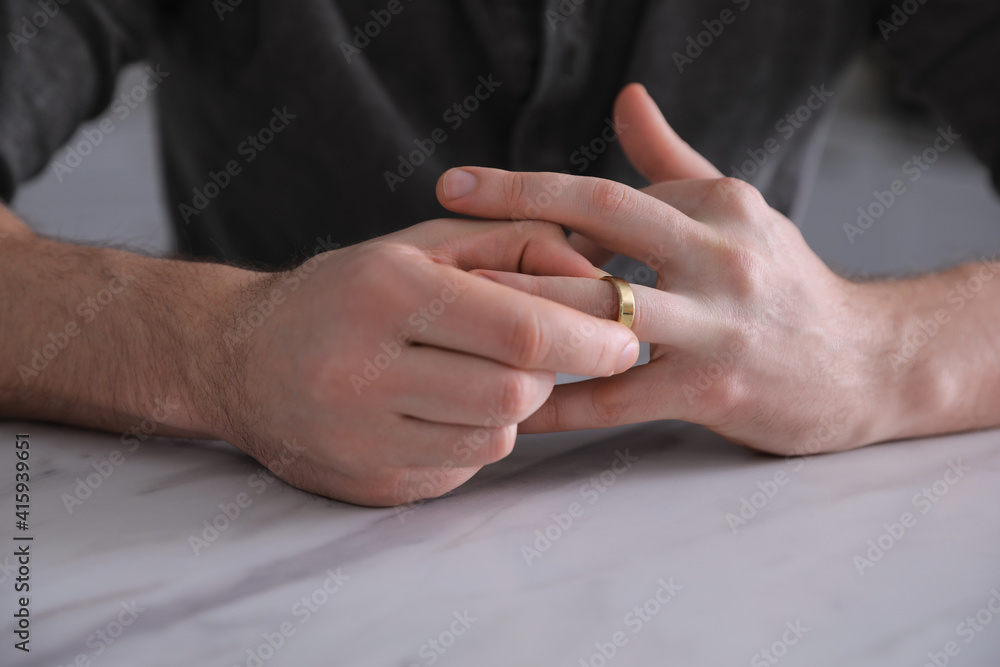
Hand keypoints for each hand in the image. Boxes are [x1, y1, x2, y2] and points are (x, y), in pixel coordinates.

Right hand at [207, 219, 640, 505]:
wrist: (239, 359)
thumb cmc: (347, 292)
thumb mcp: (421, 247)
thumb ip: (515, 245)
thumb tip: (599, 274)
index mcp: (385, 293)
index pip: (520, 332)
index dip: (588, 339)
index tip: (624, 338)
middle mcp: (365, 370)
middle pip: (516, 393)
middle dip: (547, 374)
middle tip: (540, 354)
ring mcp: (361, 438)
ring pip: (495, 438)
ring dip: (508, 407)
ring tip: (471, 374)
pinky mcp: (367, 485)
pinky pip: (461, 471)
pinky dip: (471, 439)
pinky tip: (435, 410)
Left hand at [434, 85, 894, 455]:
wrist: (868, 365)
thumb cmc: (785, 283)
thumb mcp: (736, 211)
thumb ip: (673, 157)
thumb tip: (624, 94)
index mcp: (718, 205)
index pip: (607, 192)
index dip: (530, 192)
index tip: (460, 189)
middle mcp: (721, 254)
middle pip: (604, 221)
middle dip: (517, 214)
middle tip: (441, 216)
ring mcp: (720, 324)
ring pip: (605, 309)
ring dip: (527, 306)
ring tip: (459, 308)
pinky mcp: (716, 390)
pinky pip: (617, 398)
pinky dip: (560, 405)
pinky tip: (514, 408)